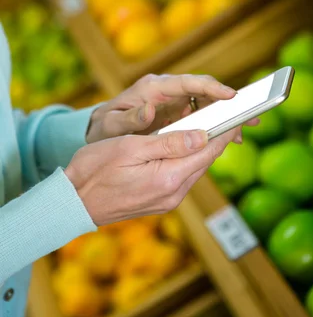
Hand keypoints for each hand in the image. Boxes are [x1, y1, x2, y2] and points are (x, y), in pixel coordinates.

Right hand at [66, 128, 236, 224]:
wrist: (72, 202)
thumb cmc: (94, 169)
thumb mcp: (131, 147)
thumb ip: (170, 142)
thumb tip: (203, 135)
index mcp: (169, 178)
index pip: (208, 150)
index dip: (224, 131)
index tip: (236, 114)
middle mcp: (174, 194)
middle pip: (205, 160)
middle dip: (216, 137)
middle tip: (221, 114)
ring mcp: (167, 201)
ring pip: (195, 168)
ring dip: (201, 148)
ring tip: (204, 125)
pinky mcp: (160, 202)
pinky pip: (182, 176)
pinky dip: (186, 159)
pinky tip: (181, 145)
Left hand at [86, 74, 239, 142]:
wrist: (100, 133)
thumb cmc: (105, 127)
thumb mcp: (111, 125)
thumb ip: (129, 118)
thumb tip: (149, 110)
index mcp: (153, 88)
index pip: (187, 82)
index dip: (210, 87)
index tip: (230, 95)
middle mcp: (168, 91)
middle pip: (203, 90)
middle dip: (227, 101)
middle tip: (248, 115)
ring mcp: (174, 103)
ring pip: (206, 104)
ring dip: (224, 116)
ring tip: (243, 131)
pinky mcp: (178, 115)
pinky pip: (201, 117)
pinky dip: (215, 127)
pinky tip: (227, 140)